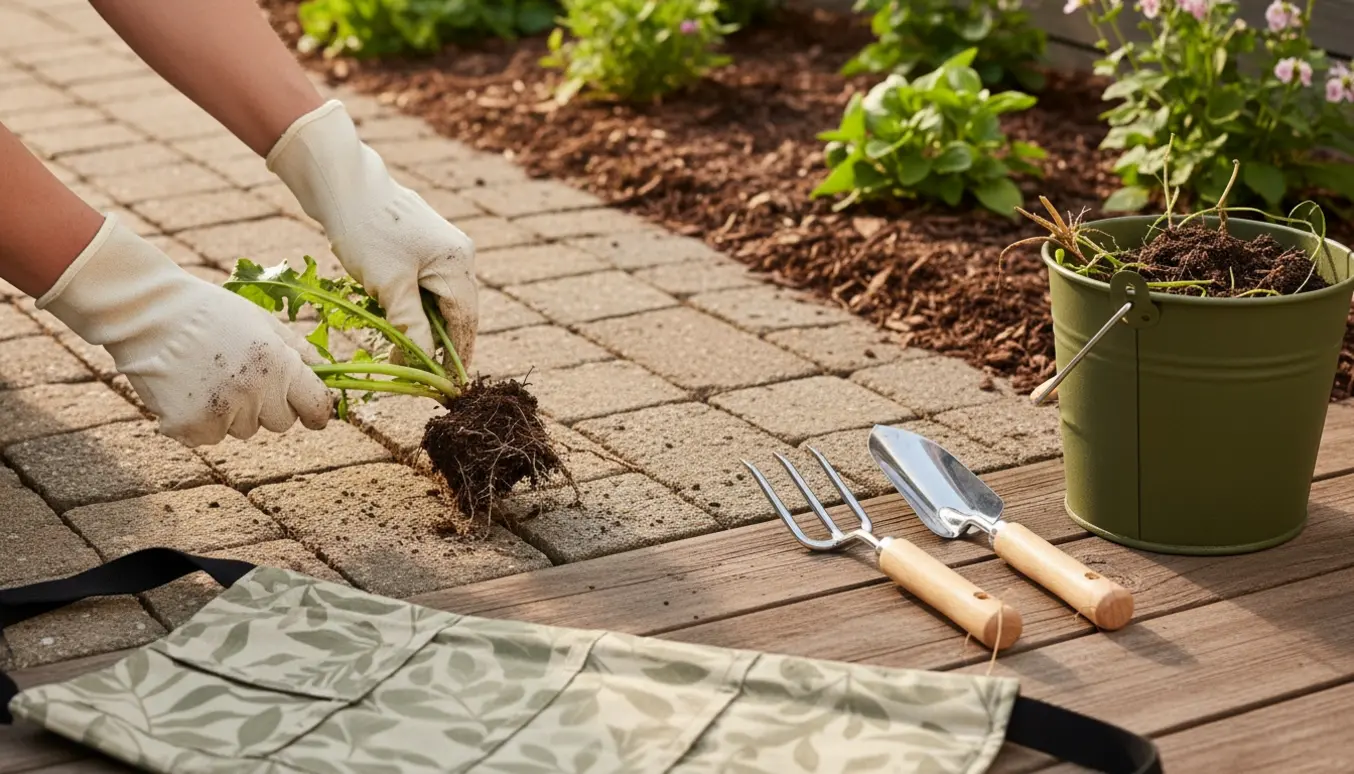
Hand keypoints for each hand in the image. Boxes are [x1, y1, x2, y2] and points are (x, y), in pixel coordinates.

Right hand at [39, 216, 331, 446]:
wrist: (146, 312)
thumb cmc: (209, 312)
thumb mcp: (262, 321)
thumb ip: (299, 350)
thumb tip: (328, 373)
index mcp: (279, 364)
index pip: (316, 407)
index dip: (317, 413)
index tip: (315, 417)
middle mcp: (255, 392)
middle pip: (281, 423)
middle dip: (269, 407)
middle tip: (241, 377)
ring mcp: (221, 413)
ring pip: (244, 430)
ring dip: (233, 413)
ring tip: (208, 377)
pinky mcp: (190, 427)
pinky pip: (210, 437)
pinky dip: (201, 421)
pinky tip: (187, 390)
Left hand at [267, 100, 477, 366]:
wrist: (343, 183)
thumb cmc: (366, 231)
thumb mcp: (389, 287)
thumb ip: (410, 327)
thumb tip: (419, 365)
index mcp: (459, 264)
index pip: (464, 323)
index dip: (456, 358)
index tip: (446, 388)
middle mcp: (460, 255)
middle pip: (458, 313)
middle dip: (444, 347)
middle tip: (429, 379)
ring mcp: (444, 248)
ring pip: (442, 301)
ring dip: (427, 328)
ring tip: (411, 356)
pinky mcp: (424, 244)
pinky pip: (429, 286)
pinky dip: (417, 308)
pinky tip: (401, 322)